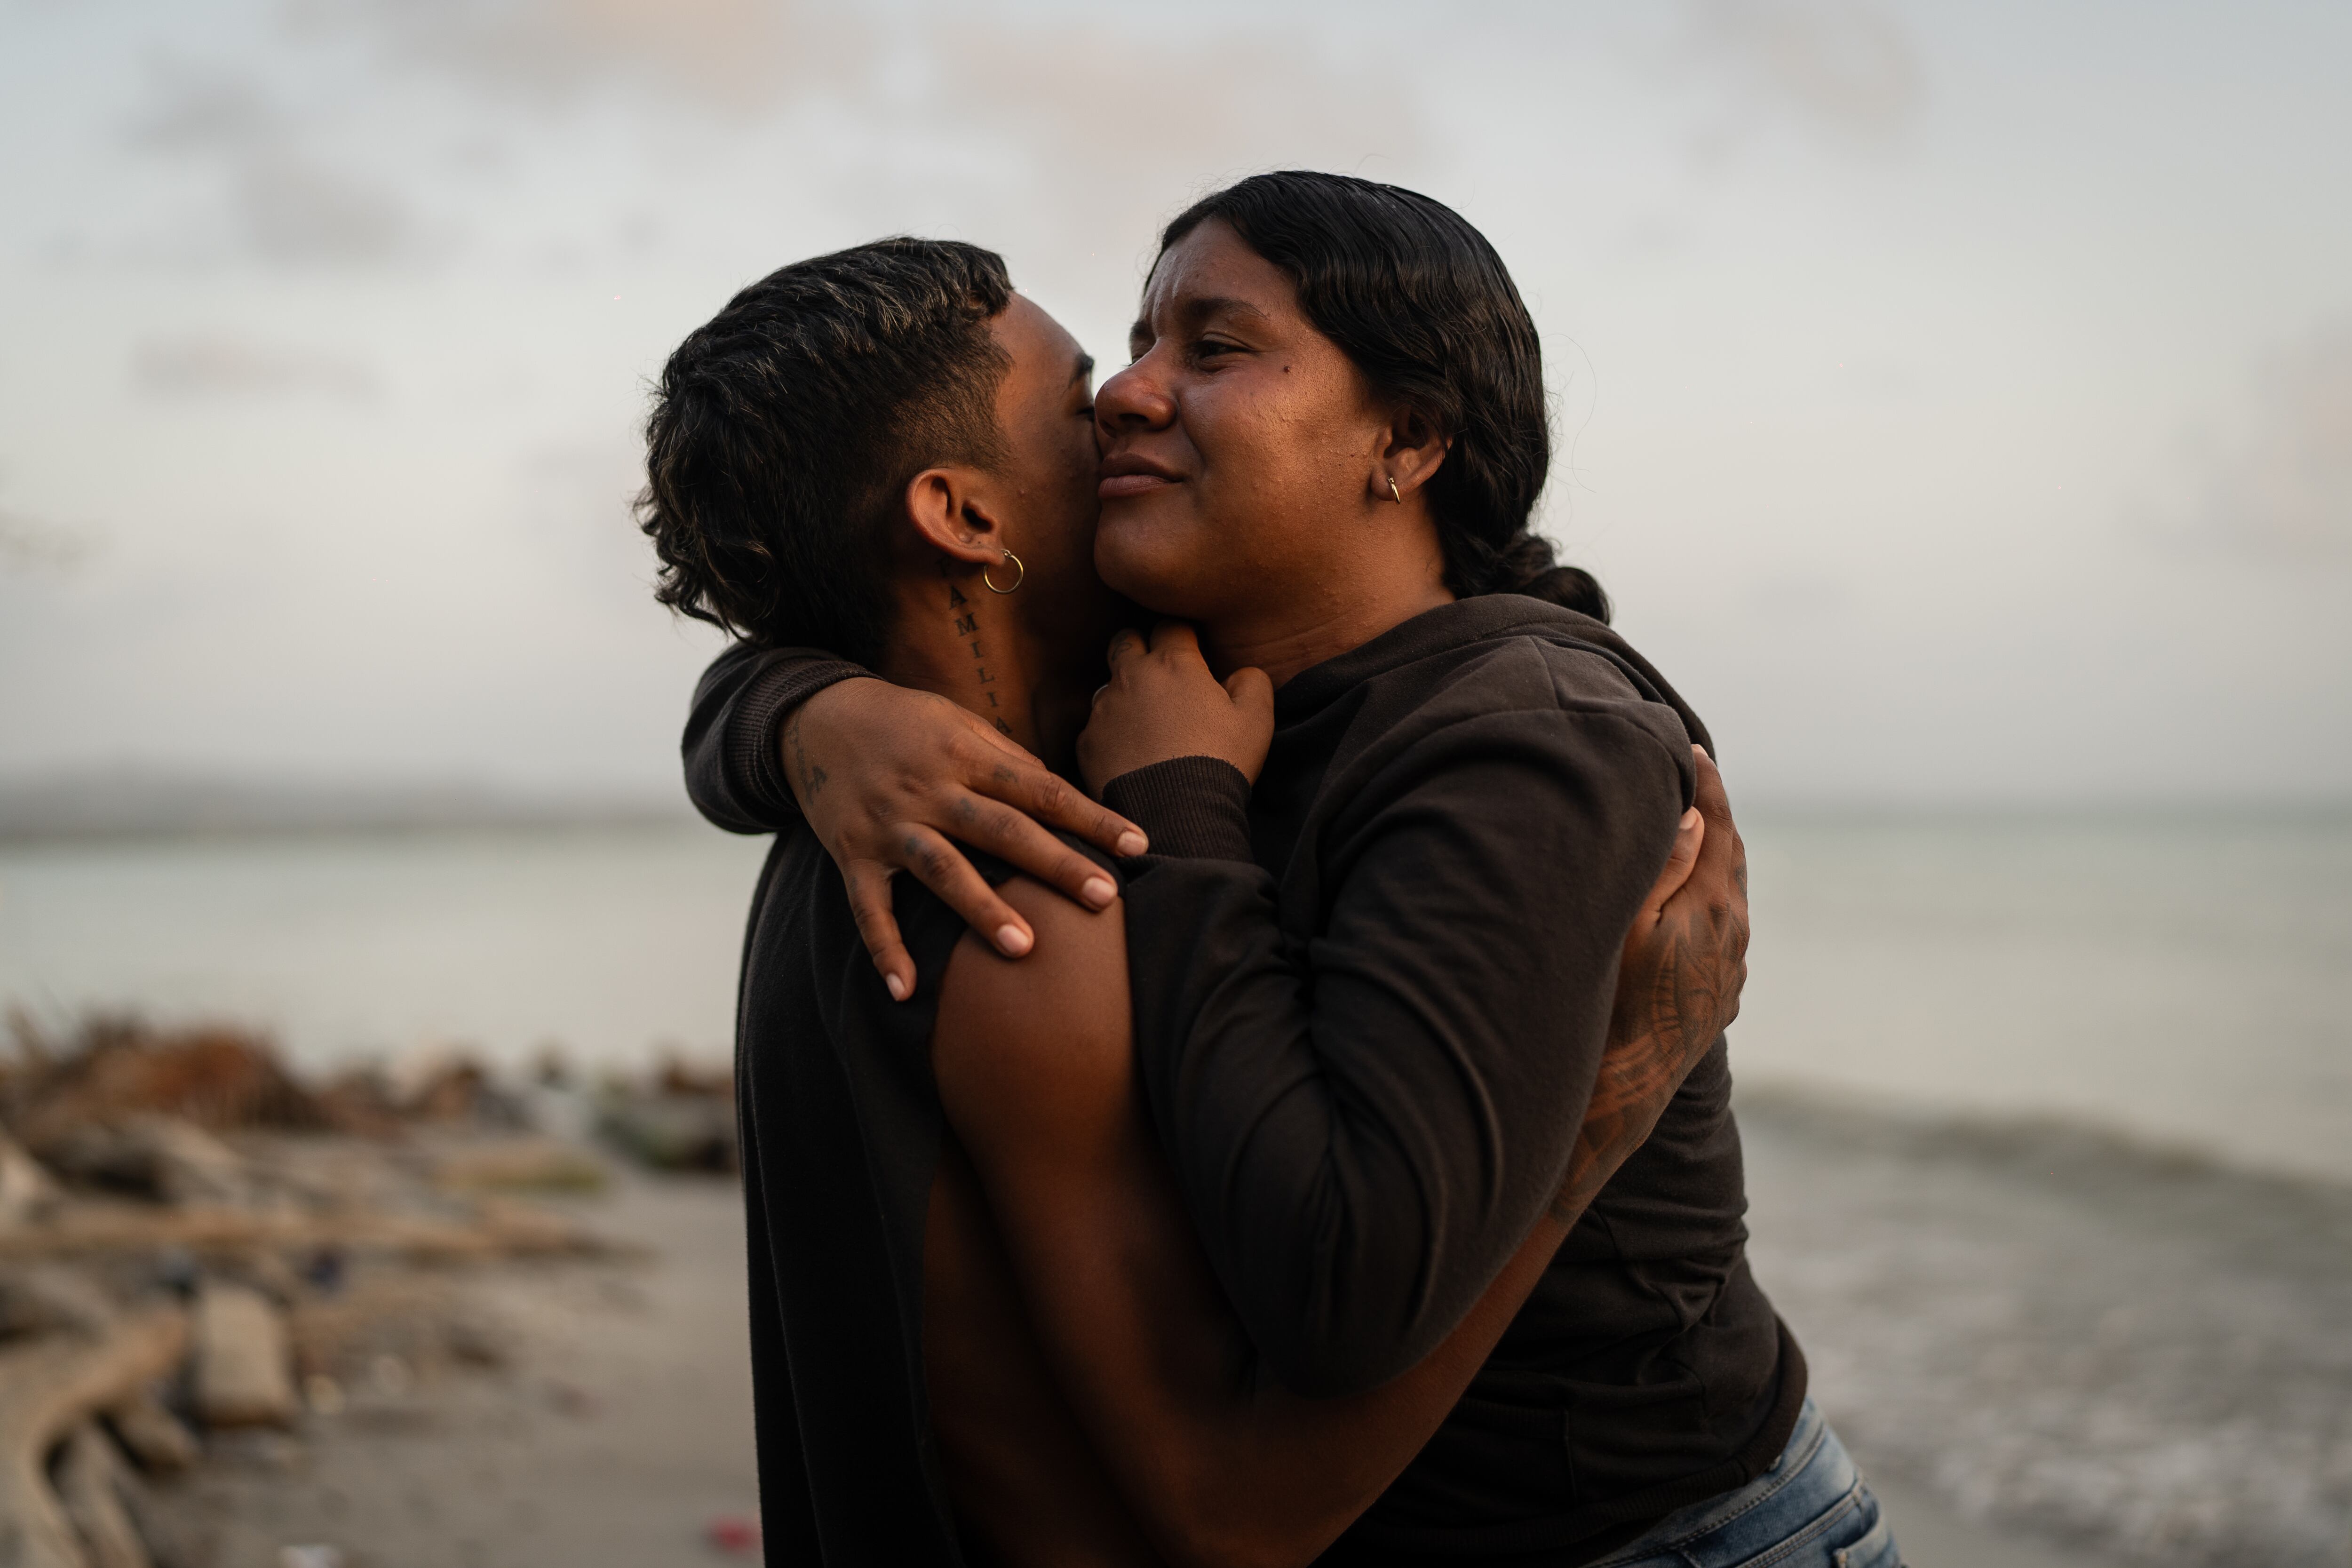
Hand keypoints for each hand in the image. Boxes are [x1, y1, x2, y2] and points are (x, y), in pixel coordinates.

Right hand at [783, 678, 1149, 1000]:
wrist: (813, 717)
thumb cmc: (902, 722)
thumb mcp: (957, 723)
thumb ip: (1006, 759)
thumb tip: (1057, 793)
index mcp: (965, 754)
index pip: (1041, 789)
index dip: (1090, 817)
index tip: (1139, 845)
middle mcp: (929, 788)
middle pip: (1001, 829)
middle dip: (1054, 864)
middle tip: (1104, 898)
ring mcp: (889, 824)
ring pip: (941, 869)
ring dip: (981, 908)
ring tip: (1023, 948)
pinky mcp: (852, 854)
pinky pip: (869, 908)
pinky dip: (885, 950)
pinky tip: (906, 990)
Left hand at [1075, 623, 1275, 794]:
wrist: (1175, 815)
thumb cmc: (1220, 762)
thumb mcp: (1257, 718)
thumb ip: (1252, 681)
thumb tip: (1240, 672)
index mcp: (1173, 663)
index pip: (1171, 626)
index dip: (1183, 636)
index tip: (1193, 652)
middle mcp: (1131, 677)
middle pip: (1126, 640)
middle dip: (1140, 647)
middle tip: (1160, 672)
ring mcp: (1104, 709)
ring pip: (1108, 685)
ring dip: (1125, 693)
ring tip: (1147, 722)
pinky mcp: (1087, 742)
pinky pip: (1096, 727)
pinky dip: (1111, 733)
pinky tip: (1130, 754)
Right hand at [1549, 746, 1749, 1223]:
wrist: (1619, 1096)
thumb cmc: (1609, 1005)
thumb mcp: (1628, 926)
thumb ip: (1665, 867)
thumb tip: (1697, 817)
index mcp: (1718, 908)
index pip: (1720, 827)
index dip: (1706, 784)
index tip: (1689, 748)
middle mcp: (1736, 938)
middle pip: (1732, 858)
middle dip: (1712, 815)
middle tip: (1689, 777)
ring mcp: (1728, 973)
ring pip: (1727, 895)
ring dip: (1710, 857)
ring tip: (1686, 829)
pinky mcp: (1715, 999)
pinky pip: (1720, 930)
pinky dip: (1705, 897)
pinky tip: (1684, 901)